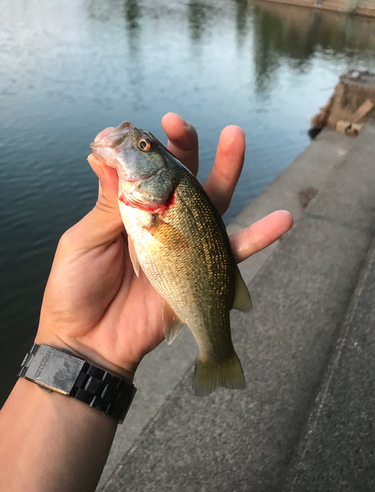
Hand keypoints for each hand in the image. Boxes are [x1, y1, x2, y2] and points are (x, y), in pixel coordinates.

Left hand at [35, 113, 292, 380]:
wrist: (90, 342)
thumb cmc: (77, 289)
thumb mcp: (85, 240)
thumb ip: (107, 202)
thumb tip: (103, 153)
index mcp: (132, 213)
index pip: (149, 173)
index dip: (154, 149)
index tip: (152, 125)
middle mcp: (163, 224)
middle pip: (184, 181)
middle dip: (191, 149)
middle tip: (188, 124)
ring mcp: (186, 247)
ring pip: (213, 206)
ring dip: (229, 173)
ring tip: (238, 138)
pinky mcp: (203, 275)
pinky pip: (235, 254)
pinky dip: (260, 237)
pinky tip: (285, 219)